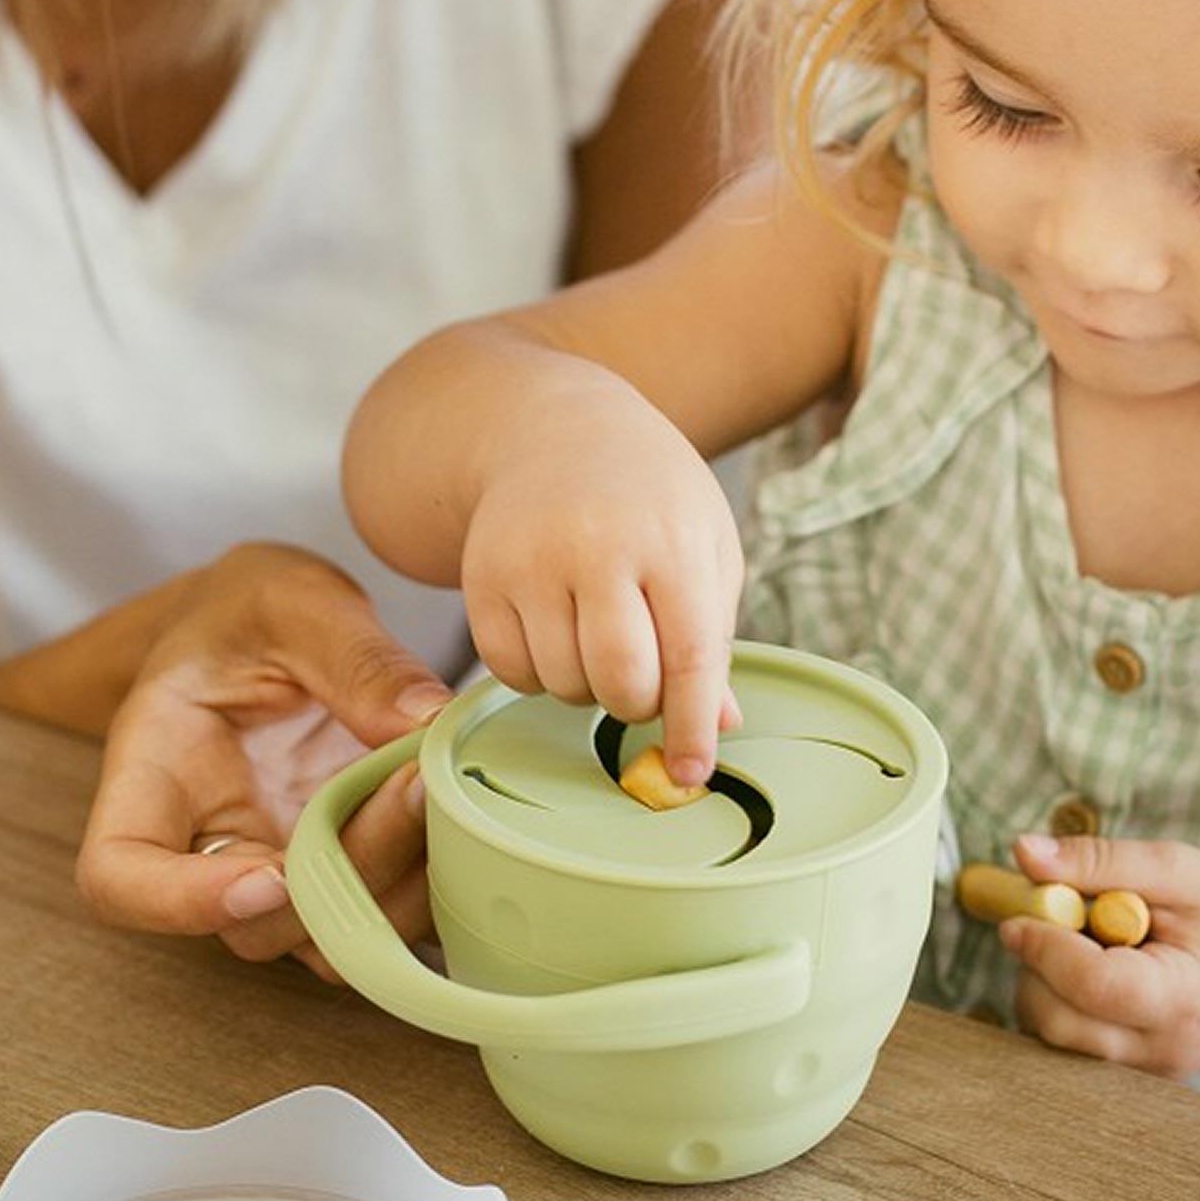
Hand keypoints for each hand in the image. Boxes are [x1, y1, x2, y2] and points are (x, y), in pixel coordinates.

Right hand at [75, 544, 449, 974]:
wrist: (261, 627)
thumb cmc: (248, 610)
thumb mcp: (292, 598)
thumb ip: (353, 654)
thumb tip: (425, 721)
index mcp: (155, 771)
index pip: (121, 875)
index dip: (180, 905)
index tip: (266, 877)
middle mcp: (209, 842)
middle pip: (254, 923)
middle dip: (343, 875)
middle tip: (413, 785)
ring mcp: (277, 868)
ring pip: (327, 937)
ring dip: (395, 886)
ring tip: (441, 789)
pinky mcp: (340, 870)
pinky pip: (383, 914)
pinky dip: (428, 882)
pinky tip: (460, 812)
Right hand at [460, 386, 743, 785]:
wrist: (556, 427)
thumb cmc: (649, 497)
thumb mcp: (705, 546)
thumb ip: (713, 636)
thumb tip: (718, 726)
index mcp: (672, 540)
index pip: (688, 659)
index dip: (692, 728)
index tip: (691, 774)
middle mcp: (597, 546)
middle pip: (619, 682)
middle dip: (637, 703)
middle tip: (643, 676)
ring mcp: (531, 558)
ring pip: (560, 684)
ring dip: (585, 686)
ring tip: (597, 635)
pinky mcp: (481, 573)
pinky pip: (507, 670)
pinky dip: (535, 673)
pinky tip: (554, 630)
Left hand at [999, 832, 1199, 1078]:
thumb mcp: (1174, 867)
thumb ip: (1098, 859)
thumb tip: (1023, 851)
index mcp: (1187, 999)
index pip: (1095, 987)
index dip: (1046, 949)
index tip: (1016, 916)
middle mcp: (1165, 1051)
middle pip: (1060, 1023)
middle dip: (1037, 966)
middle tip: (1059, 919)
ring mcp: (1147, 1073)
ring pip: (1052, 1035)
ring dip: (1044, 982)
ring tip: (1093, 944)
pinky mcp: (1128, 1078)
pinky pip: (1064, 1042)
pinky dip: (1058, 1001)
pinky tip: (1095, 972)